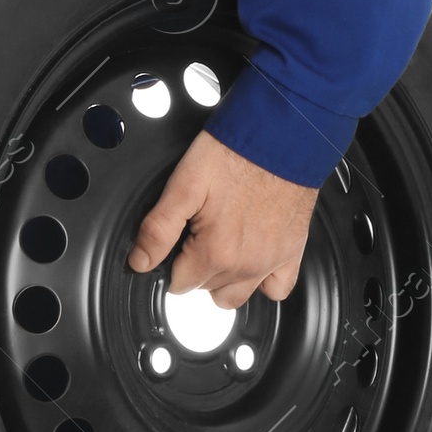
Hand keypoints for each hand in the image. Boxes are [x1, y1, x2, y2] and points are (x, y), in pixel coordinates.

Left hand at [127, 128, 318, 306]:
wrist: (281, 135)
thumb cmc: (235, 153)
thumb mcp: (183, 183)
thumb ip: (158, 228)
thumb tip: (140, 261)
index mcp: (216, 251)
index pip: (179, 283)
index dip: (173, 261)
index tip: (181, 236)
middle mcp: (246, 264)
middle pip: (205, 288)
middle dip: (196, 266)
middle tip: (200, 230)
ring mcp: (270, 261)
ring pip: (235, 296)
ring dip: (223, 278)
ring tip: (222, 244)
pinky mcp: (291, 253)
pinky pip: (276, 289)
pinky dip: (262, 281)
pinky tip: (251, 259)